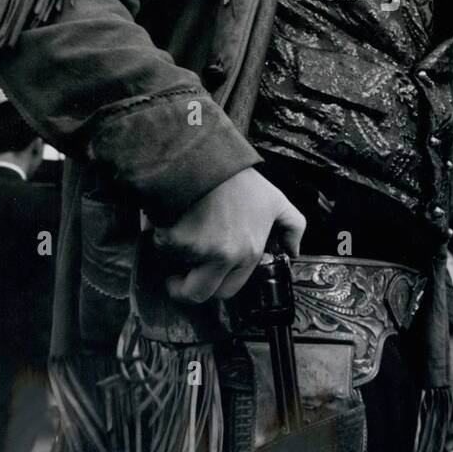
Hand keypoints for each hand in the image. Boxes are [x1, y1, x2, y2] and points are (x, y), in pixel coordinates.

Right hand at [155, 167, 306, 303]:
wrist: (206, 158)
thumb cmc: (238, 179)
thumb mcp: (275, 200)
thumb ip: (292, 226)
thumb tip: (294, 251)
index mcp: (247, 253)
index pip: (229, 290)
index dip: (215, 286)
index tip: (205, 276)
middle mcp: (223, 257)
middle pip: (199, 294)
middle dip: (187, 289)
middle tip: (179, 276)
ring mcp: (196, 250)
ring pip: (176, 273)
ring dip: (171, 264)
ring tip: (172, 245)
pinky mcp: (171, 240)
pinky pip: (160, 251)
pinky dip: (158, 241)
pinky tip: (163, 225)